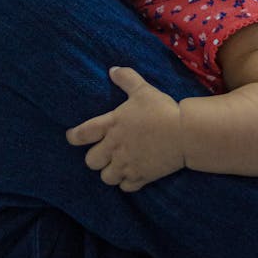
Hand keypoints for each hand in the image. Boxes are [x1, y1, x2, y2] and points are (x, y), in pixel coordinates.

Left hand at [66, 66, 184, 190]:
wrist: (184, 133)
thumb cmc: (161, 110)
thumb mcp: (143, 90)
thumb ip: (126, 78)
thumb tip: (112, 69)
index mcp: (111, 125)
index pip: (81, 134)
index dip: (74, 137)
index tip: (72, 137)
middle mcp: (114, 148)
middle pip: (91, 162)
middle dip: (95, 158)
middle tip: (103, 152)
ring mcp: (127, 164)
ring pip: (106, 178)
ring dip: (110, 172)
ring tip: (117, 165)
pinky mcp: (141, 177)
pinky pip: (126, 187)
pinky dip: (127, 183)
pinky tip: (132, 174)